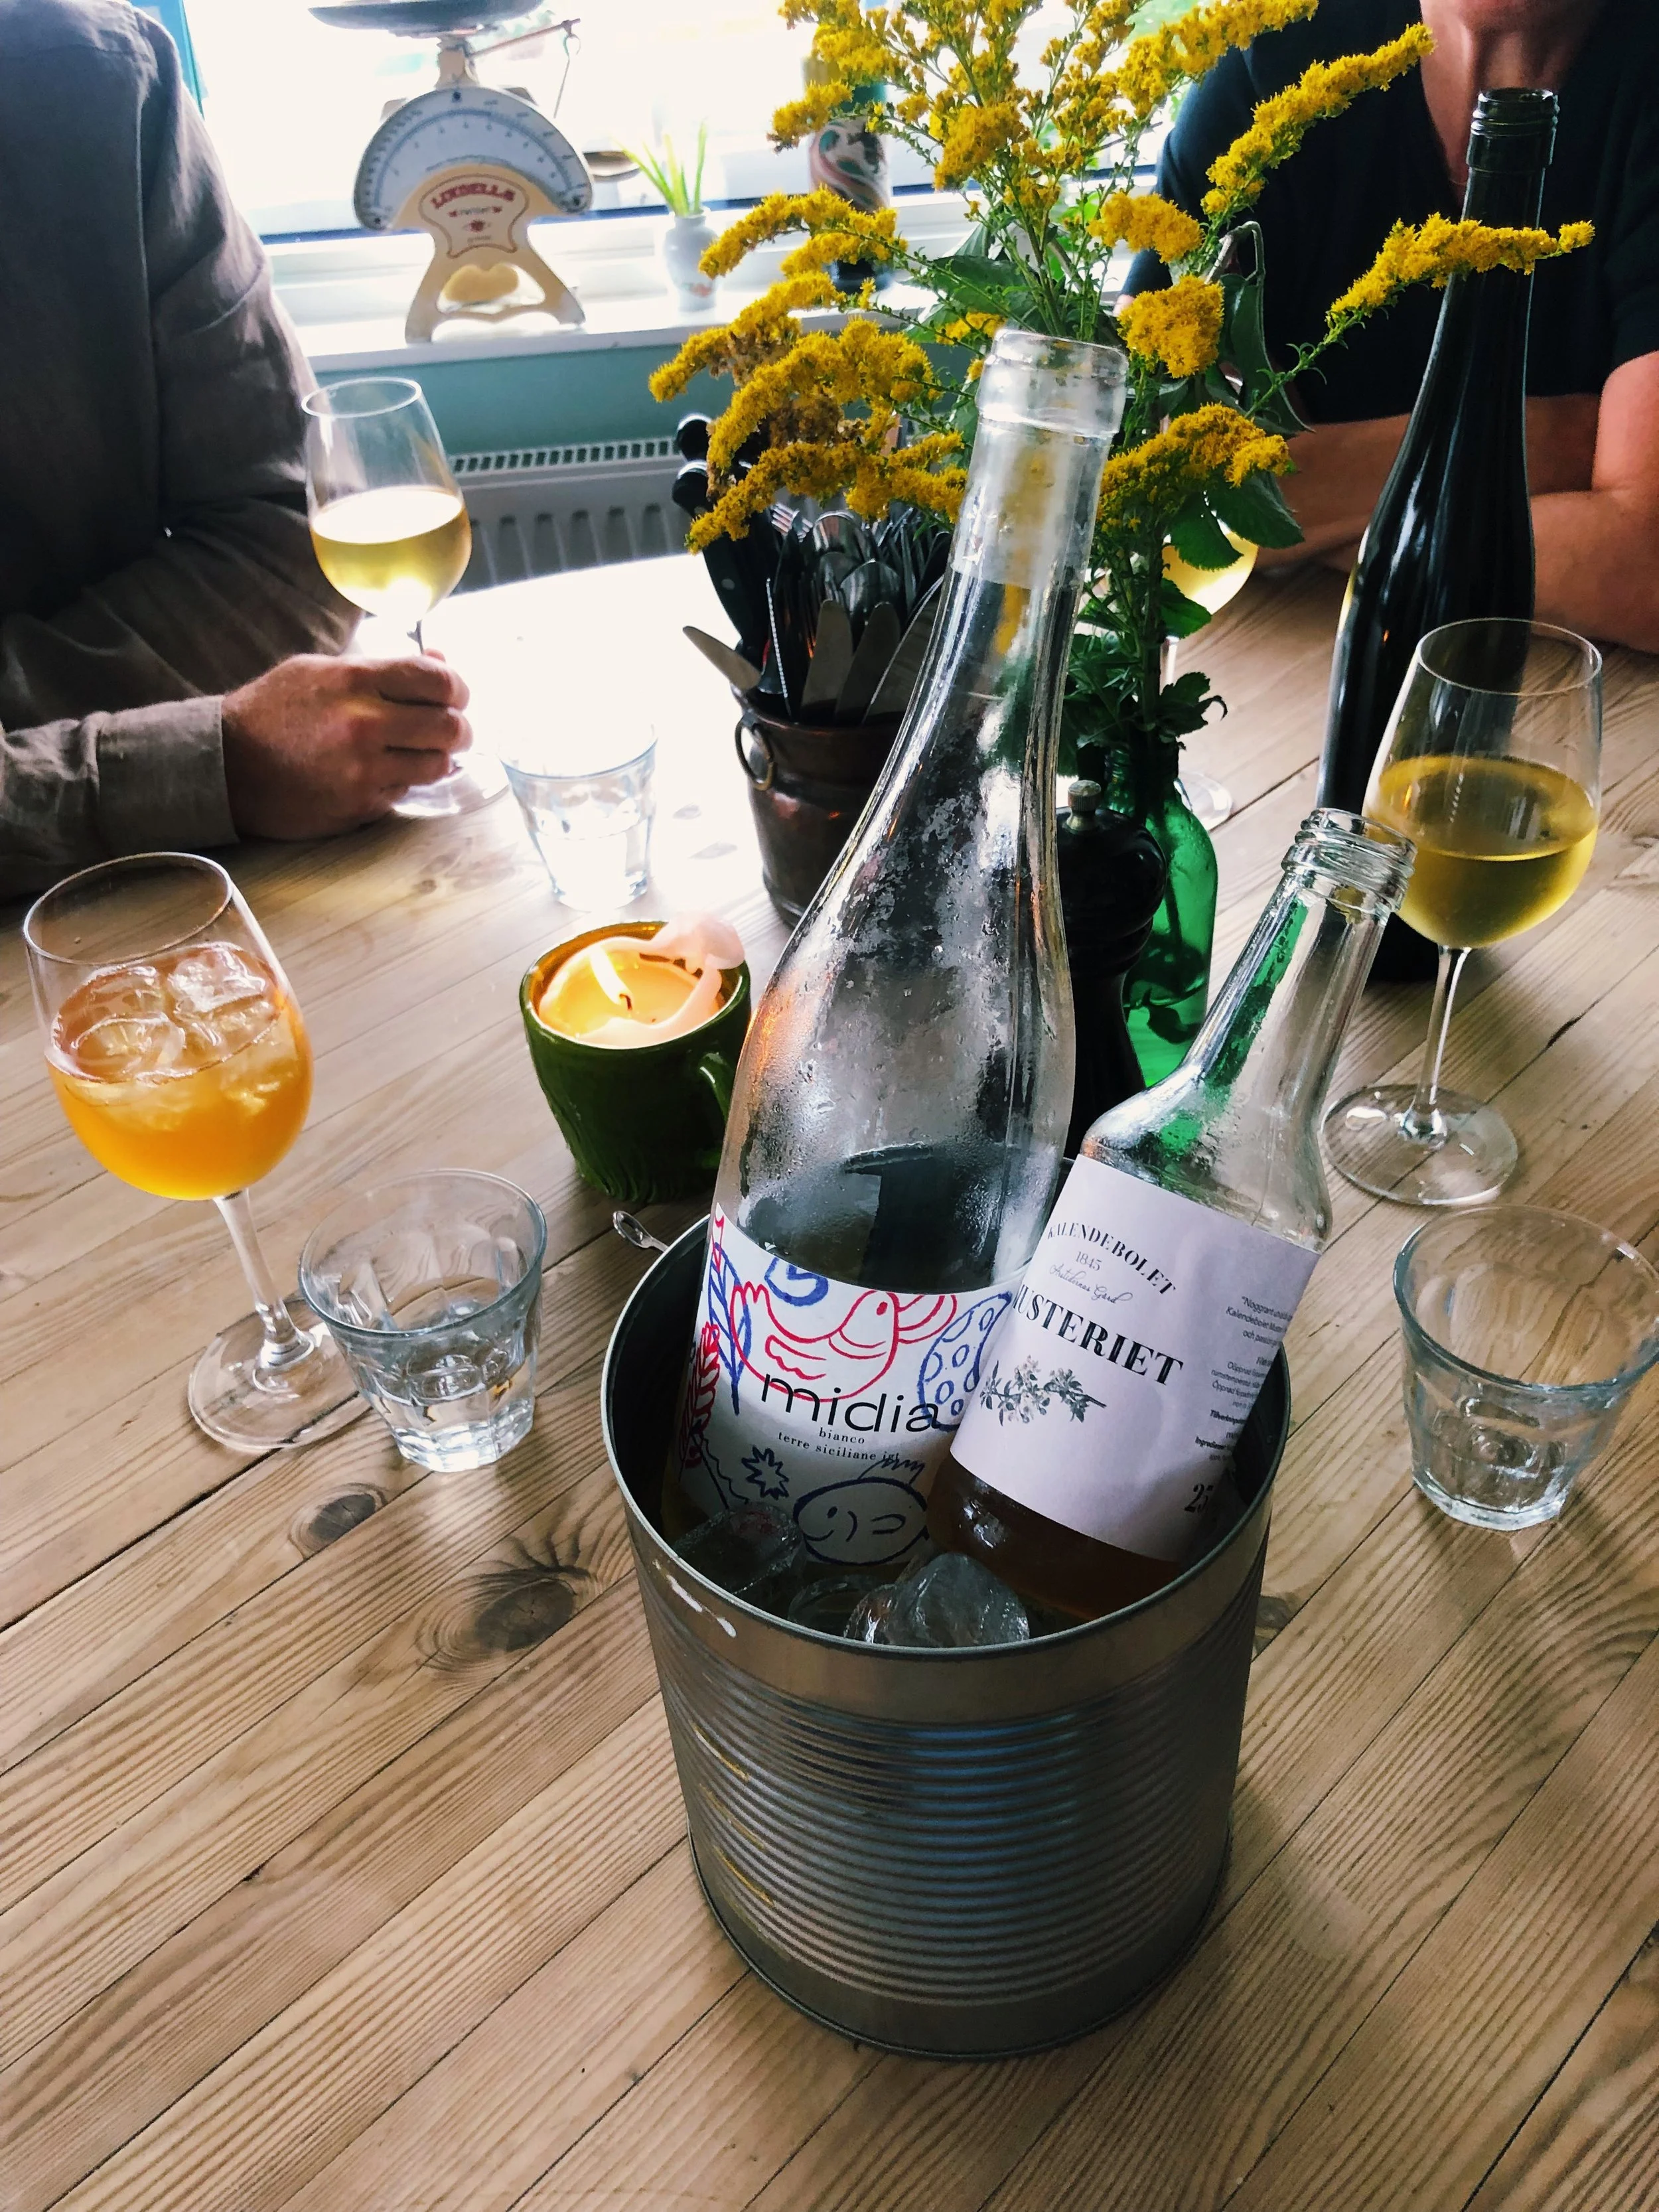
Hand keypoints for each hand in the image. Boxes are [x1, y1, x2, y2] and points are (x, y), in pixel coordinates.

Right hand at [221, 654, 471, 838]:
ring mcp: (363, 770)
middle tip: (454, 729)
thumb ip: (382, 668)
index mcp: (354, 681)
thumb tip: (441, 663)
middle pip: (449, 727)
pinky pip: (406, 792)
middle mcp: (363, 725)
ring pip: (437, 765)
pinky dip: (404, 781)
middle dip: (460, 727)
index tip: (455, 694)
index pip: (436, 679)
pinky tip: (383, 771)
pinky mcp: (360, 806)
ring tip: (420, 751)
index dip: (457, 686)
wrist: (227, 767)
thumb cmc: (274, 712)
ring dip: (438, 758)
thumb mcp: (322, 671)